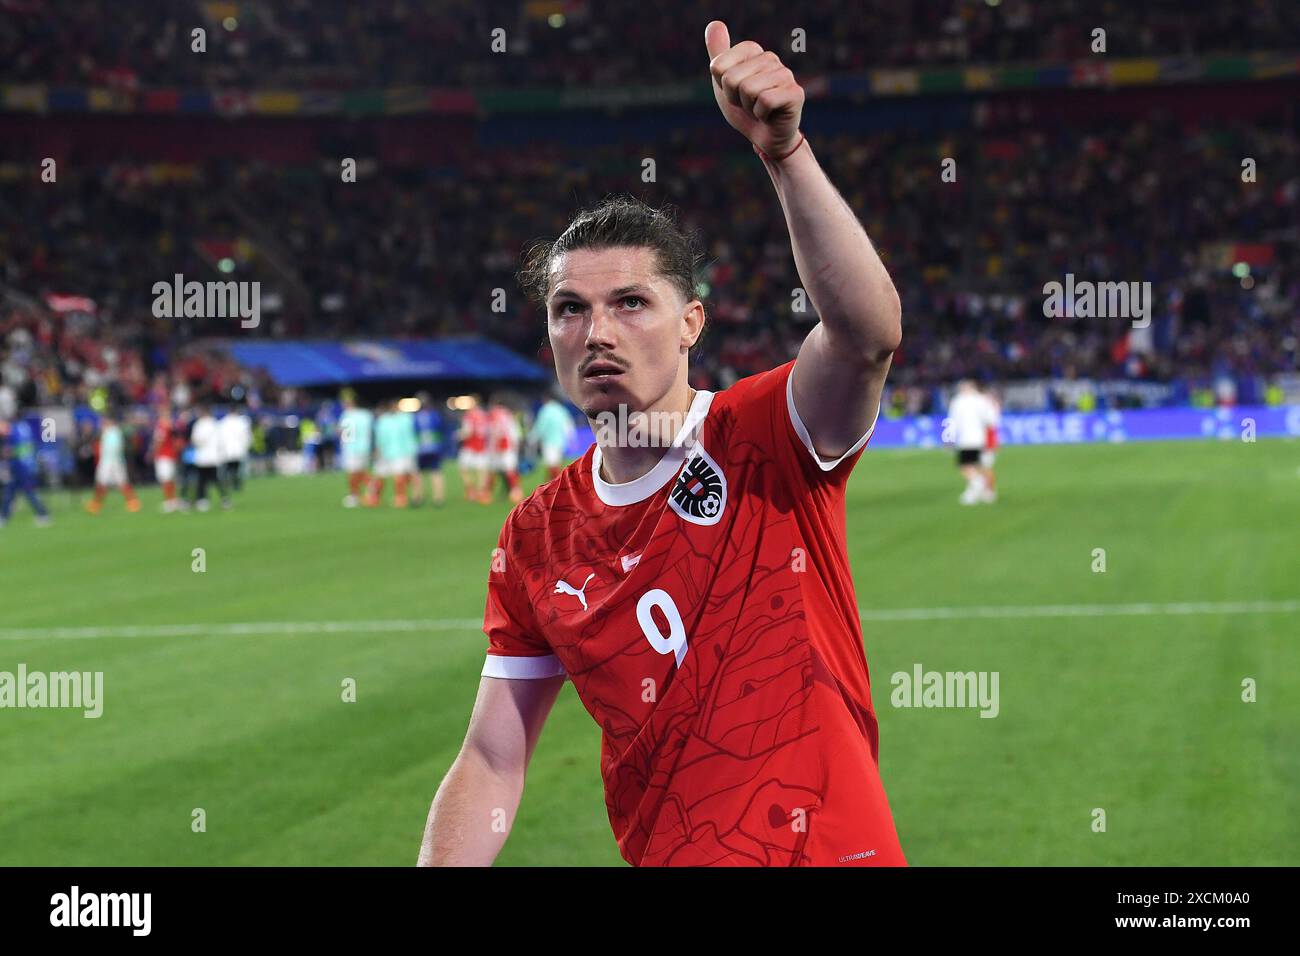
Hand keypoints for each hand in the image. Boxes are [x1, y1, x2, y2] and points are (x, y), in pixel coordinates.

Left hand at [705, 20, 804, 158]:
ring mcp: (785, 74)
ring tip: (759, 109)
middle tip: (748, 104)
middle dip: (735, 100)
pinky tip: (770, 115)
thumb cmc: (746, 109)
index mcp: (753, 50)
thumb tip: (714, 23)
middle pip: (732, 79)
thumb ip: (718, 54)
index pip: (718, 66)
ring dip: (749, 108)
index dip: (722, 87)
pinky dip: (761, 115)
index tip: (735, 94)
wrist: (766, 138)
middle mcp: (770, 58)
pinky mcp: (795, 93)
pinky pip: (765, 101)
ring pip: (748, 90)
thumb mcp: (724, 82)